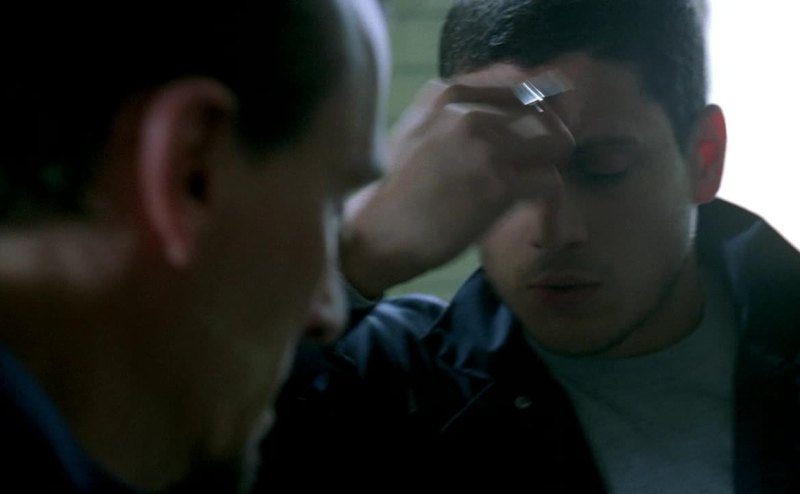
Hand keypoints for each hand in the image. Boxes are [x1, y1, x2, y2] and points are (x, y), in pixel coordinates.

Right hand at [341, 64, 574, 296]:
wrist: (378, 233)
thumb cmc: (398, 190)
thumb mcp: (417, 131)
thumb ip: (456, 110)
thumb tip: (506, 104)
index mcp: (448, 94)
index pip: (516, 78)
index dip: (534, 106)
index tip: (532, 134)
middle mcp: (469, 111)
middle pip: (542, 109)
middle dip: (547, 139)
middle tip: (537, 168)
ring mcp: (485, 145)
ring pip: (555, 142)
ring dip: (551, 168)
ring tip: (538, 194)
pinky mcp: (498, 183)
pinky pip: (551, 182)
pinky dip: (551, 205)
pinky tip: (539, 221)